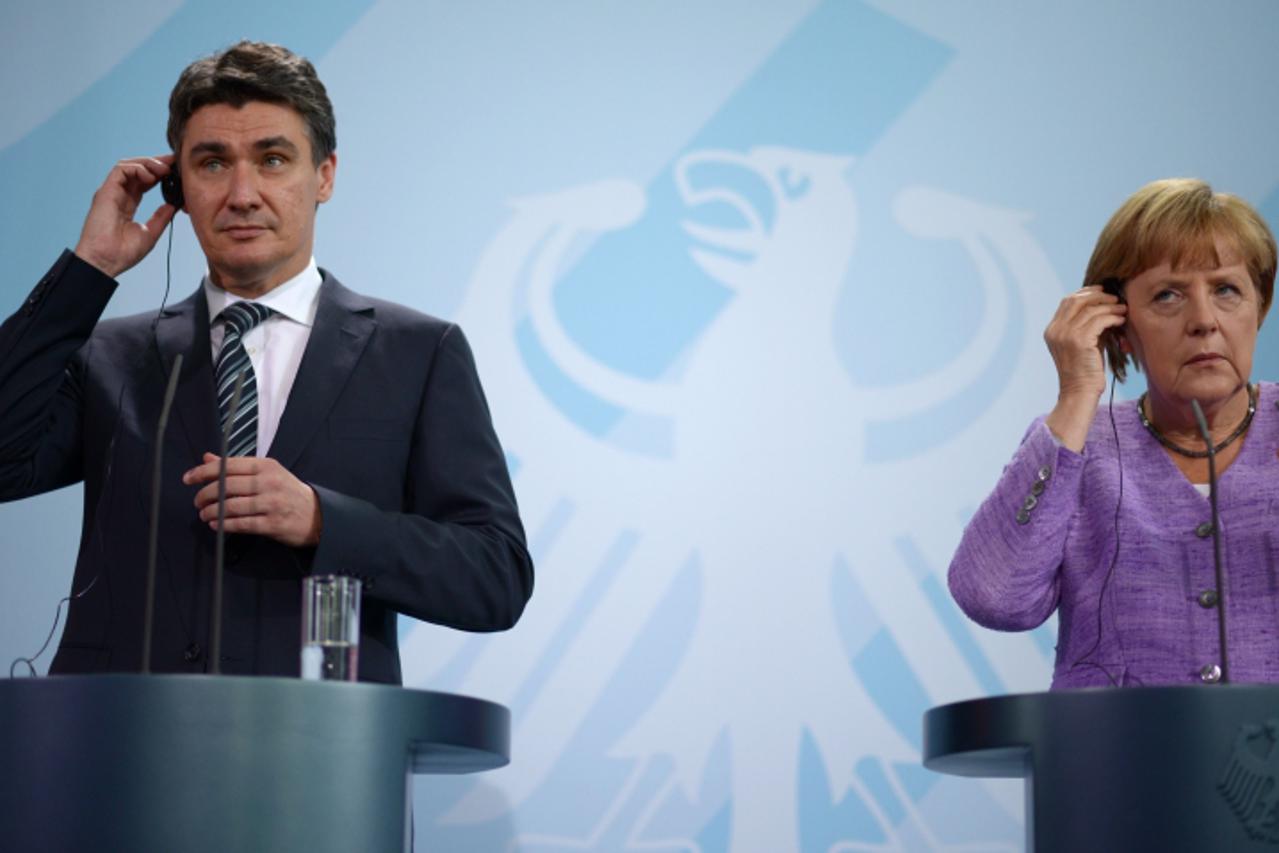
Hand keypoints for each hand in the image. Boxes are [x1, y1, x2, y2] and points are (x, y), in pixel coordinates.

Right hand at [73, 155, 176, 277]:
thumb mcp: (150, 233)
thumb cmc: (122, 252)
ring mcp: (111, 192)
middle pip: (136, 170)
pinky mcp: (105, 192)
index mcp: (127, 204)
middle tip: (174, 163)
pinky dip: (137, 169)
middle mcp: (118, 195)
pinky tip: (151, 176)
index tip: (175, 170)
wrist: (106, 261)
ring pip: (127, 166)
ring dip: (148, 164)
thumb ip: (160, 217)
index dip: (159, 173)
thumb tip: (173, 206)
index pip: (143, 181)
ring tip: (164, 170)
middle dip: (156, 163)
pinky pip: (120, 170)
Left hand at [184, 453, 322, 546]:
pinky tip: (216, 524)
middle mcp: (269, 482)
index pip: (228, 466)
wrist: (318, 515)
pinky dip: (224, 524)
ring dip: (211, 511)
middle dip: (205, 494)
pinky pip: (241, 523)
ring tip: (204, 514)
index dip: (203, 472)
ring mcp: (271, 503)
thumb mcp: (268, 473)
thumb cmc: (288, 493)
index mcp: (266, 466)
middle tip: (197, 501)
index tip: (188, 478)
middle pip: (226, 486)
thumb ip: (237, 466)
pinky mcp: (272, 523)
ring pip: (231, 506)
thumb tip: (207, 458)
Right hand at [1042, 285, 1126, 450]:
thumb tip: (1106, 306)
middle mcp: (1055, 330)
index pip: (1067, 301)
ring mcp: (1065, 335)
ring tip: (1122, 309)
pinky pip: (1099, 320)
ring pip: (1090, 308)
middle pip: (1076, 299)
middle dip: (1098, 295)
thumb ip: (1087, 325)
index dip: (1086, 293)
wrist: (1079, 393)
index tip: (1103, 292)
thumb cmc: (1084, 370)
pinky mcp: (1079, 341)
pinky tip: (1121, 320)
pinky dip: (1113, 317)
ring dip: (1109, 306)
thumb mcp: (1081, 343)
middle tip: (1115, 298)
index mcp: (1052, 330)